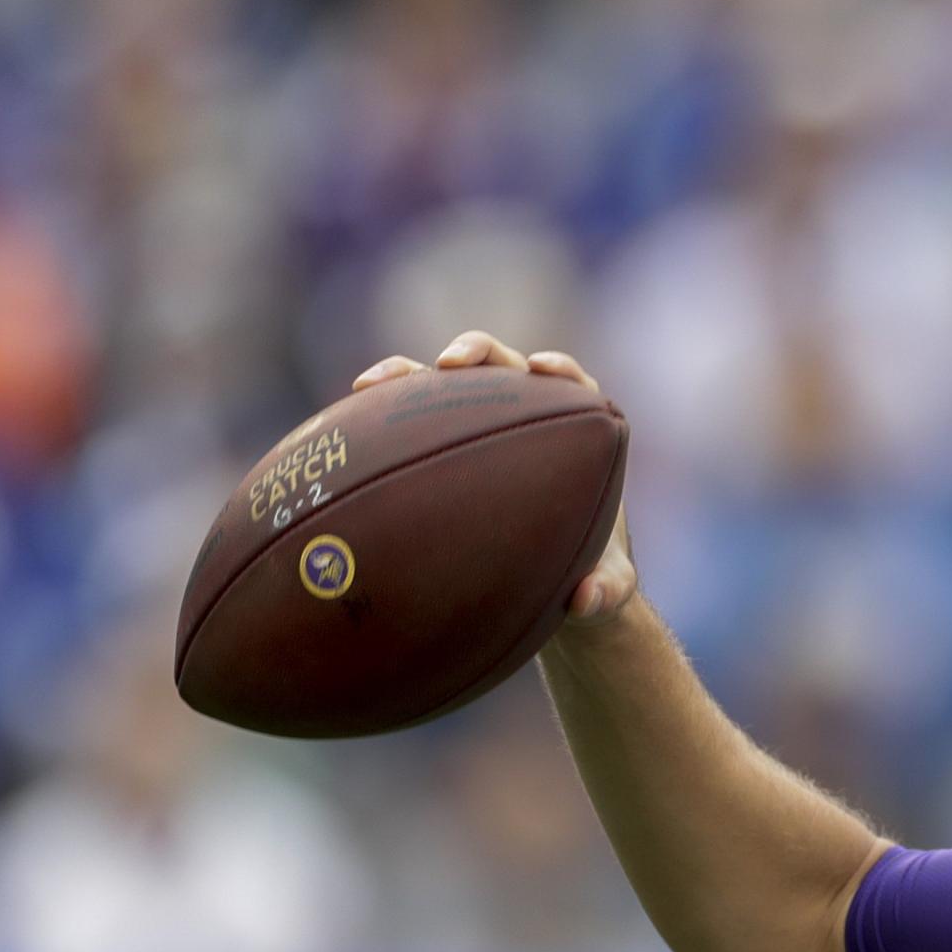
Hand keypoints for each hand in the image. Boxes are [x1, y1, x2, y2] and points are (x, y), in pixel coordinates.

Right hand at [353, 331, 637, 619]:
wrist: (551, 580)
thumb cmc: (587, 572)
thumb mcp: (607, 587)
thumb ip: (608, 592)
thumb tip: (586, 599)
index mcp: (573, 435)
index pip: (572, 384)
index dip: (559, 370)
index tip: (543, 369)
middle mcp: (522, 417)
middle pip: (500, 365)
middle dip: (475, 353)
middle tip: (452, 363)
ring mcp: (476, 426)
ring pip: (441, 385)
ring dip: (407, 375)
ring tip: (372, 385)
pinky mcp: (439, 445)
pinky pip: (406, 424)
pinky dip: (379, 420)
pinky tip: (343, 432)